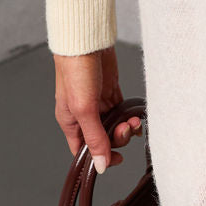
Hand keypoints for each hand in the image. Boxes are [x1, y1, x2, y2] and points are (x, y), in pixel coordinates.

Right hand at [53, 45, 141, 170]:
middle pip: (103, 138)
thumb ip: (94, 138)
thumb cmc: (76, 70)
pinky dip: (129, 115)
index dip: (98, 158)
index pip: (82, 150)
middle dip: (118, 138)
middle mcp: (83, 114)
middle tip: (125, 128)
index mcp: (70, 122)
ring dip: (126, 127)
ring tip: (133, 120)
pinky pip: (121, 110)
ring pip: (115, 125)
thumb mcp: (84, 109)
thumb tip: (101, 164)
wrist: (87, 41)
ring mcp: (97, 103)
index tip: (116, 159)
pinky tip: (135, 115)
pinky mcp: (110, 91)